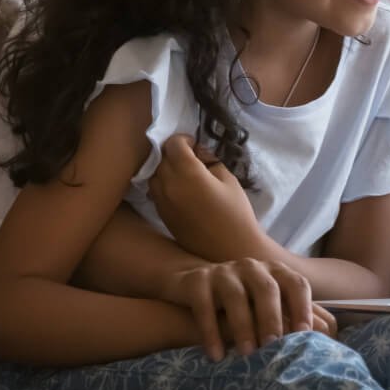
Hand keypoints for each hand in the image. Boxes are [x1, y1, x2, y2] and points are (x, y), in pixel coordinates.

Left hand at [149, 133, 263, 262]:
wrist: (228, 249)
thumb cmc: (235, 213)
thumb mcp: (229, 180)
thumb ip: (210, 161)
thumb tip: (197, 153)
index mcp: (188, 174)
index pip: (173, 144)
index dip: (184, 139)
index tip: (196, 145)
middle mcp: (169, 186)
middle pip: (160, 157)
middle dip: (174, 152)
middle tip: (192, 157)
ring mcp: (161, 201)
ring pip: (153, 173)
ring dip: (165, 167)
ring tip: (184, 172)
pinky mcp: (160, 214)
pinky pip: (154, 189)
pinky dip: (163, 182)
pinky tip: (181, 187)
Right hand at [159, 258, 336, 360]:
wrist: (193, 283)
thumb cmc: (241, 302)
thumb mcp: (269, 304)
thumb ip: (296, 316)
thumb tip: (331, 336)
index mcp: (275, 272)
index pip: (297, 284)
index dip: (304, 308)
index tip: (305, 336)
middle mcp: (252, 267)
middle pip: (267, 288)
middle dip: (272, 318)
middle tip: (273, 347)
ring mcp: (224, 272)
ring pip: (236, 296)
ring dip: (243, 326)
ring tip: (247, 355)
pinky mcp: (197, 281)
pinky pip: (204, 305)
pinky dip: (210, 331)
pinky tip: (215, 356)